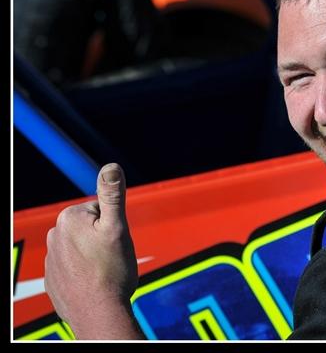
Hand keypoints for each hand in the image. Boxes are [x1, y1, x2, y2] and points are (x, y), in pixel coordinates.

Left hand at [45, 163, 144, 338]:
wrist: (98, 314)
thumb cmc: (111, 271)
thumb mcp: (118, 228)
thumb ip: (113, 195)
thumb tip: (111, 166)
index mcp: (70, 218)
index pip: (101, 211)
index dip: (113, 226)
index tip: (114, 243)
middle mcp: (54, 236)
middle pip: (91, 228)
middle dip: (103, 240)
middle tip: (112, 257)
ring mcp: (51, 259)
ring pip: (83, 248)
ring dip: (95, 256)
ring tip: (104, 272)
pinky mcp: (53, 279)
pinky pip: (74, 267)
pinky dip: (85, 273)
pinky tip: (94, 283)